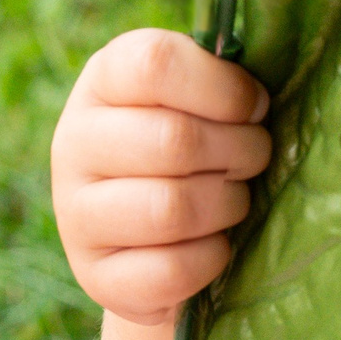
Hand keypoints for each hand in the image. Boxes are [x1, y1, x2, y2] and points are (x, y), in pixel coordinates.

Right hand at [49, 29, 272, 325]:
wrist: (163, 235)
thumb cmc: (204, 147)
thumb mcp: (208, 99)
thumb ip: (231, 80)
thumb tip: (265, 94)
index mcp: (106, 80)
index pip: (155, 64)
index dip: (225, 89)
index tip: (255, 107)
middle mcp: (75, 140)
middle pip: (174, 140)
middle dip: (241, 152)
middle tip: (253, 159)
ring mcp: (75, 212)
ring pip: (172, 208)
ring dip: (228, 205)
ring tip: (234, 198)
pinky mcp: (94, 275)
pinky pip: (171, 269)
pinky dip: (212, 259)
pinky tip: (214, 244)